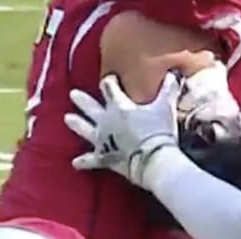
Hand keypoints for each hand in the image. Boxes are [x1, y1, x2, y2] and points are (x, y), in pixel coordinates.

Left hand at [65, 72, 181, 187]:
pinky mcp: (103, 157)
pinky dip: (83, 162)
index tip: (108, 79)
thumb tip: (173, 73)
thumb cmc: (159, 130)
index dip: (109, 82)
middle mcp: (106, 121)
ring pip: (85, 130)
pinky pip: (90, 160)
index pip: (110, 88)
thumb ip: (168, 89)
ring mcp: (102, 140)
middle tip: (72, 94)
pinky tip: (74, 162)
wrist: (153, 159)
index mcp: (119, 106)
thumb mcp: (166, 106)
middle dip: (82, 100)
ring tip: (67, 118)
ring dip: (76, 124)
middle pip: (91, 107)